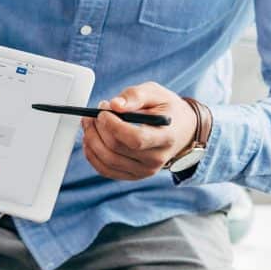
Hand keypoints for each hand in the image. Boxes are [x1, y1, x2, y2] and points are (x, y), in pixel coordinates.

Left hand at [82, 82, 198, 179]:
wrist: (180, 130)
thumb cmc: (166, 109)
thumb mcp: (155, 93)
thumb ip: (135, 96)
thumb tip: (114, 105)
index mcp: (166, 137)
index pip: (136, 139)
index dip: (114, 126)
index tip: (103, 112)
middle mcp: (156, 159)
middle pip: (117, 149)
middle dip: (98, 129)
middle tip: (93, 114)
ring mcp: (145, 171)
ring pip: (108, 161)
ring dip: (91, 141)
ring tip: (89, 124)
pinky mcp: (134, 176)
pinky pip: (106, 170)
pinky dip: (92, 155)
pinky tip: (90, 140)